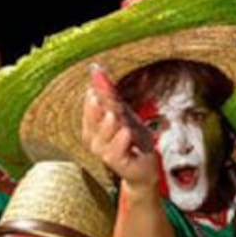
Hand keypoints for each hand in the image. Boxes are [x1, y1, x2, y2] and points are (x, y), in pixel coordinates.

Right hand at [82, 64, 157, 188]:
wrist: (145, 167)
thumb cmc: (133, 141)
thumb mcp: (124, 114)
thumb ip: (110, 96)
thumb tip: (96, 69)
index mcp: (93, 128)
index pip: (91, 107)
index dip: (94, 92)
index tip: (96, 74)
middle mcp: (94, 141)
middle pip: (94, 120)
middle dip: (97, 106)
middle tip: (98, 93)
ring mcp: (104, 153)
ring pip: (102, 136)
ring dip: (108, 125)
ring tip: (113, 114)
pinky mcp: (117, 163)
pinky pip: (114, 152)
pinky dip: (120, 142)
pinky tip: (126, 132)